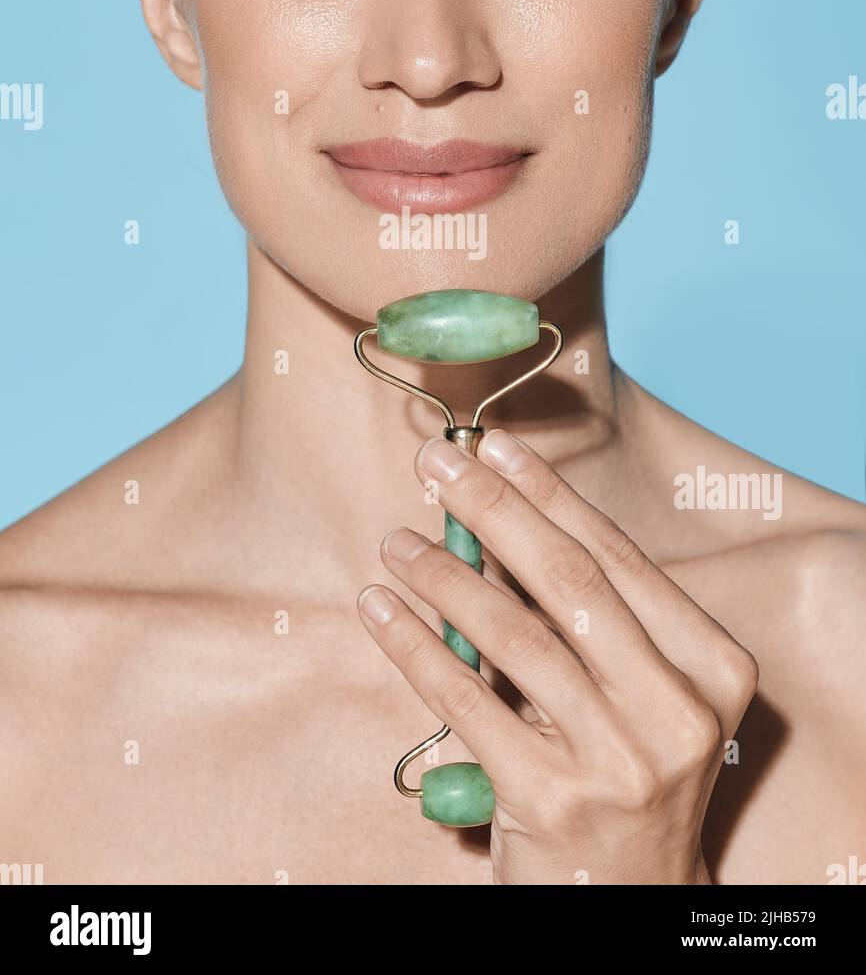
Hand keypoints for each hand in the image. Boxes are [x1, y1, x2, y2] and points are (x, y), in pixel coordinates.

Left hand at [357, 429, 758, 884]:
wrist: (627, 895)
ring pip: (514, 637)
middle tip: (435, 464)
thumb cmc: (624, 769)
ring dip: (444, 575)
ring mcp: (619, 761)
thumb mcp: (635, 689)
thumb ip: (585, 614)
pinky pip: (465, 701)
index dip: (547, 494)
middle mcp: (678, 712)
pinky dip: (415, 645)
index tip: (492, 447)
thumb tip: (493, 512)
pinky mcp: (551, 799)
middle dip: (493, 510)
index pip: (617, 557)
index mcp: (713, 667)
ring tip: (397, 542)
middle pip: (568, 582)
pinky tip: (381, 609)